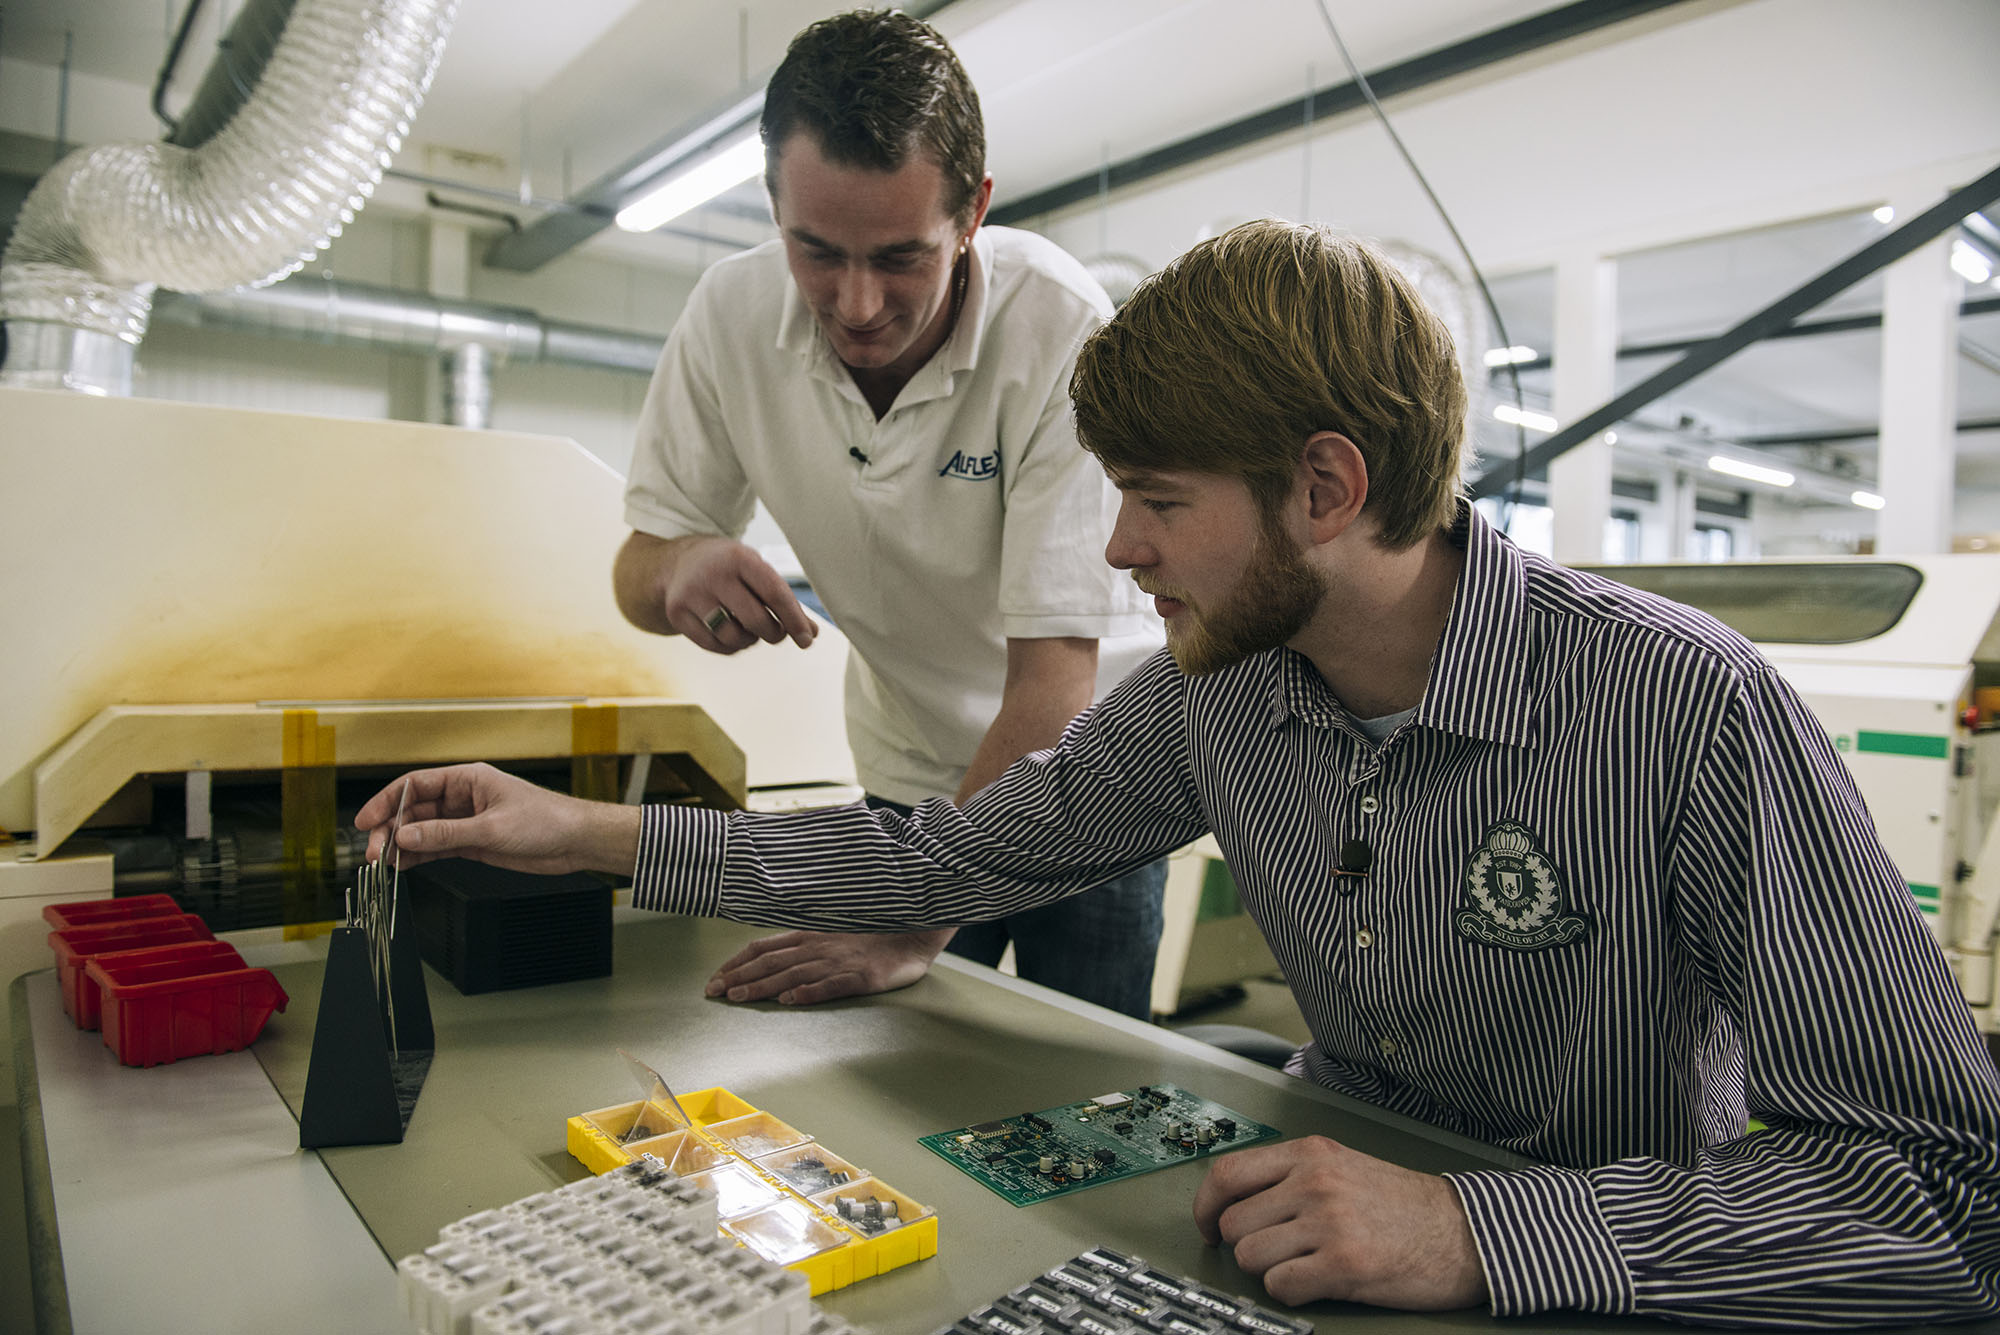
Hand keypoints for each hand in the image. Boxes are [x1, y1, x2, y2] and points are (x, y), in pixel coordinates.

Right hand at [355, 763, 640, 875]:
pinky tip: (402, 866)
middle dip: (391, 829)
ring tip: (382, 863)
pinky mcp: (473, 843)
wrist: (576, 841)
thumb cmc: (546, 821)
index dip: (387, 801)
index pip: (416, 785)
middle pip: (414, 810)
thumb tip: (404, 834)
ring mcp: (467, 821)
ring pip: (423, 831)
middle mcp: (464, 798)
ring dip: (401, 845)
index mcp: (469, 779)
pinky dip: (419, 856)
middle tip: (374, 852)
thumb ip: (446, 834)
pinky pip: (437, 847)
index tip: (366, 820)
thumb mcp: (492, 829)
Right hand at [660, 536, 816, 652]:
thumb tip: (810, 634)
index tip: (806, 639)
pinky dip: (730, 646)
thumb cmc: (729, 568)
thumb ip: (784, 601)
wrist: (678, 563)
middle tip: (776, 632)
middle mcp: (713, 574)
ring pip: (734, 638)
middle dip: (774, 633)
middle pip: (755, 620)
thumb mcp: (757, 571)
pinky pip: (714, 646)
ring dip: (750, 640)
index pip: (774, 594)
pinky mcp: (677, 613)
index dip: (794, 620)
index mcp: (739, 558)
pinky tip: (731, 633)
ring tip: (749, 628)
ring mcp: (691, 595)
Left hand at [703, 929, 952, 1003]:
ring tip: (740, 998)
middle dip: (739, 978)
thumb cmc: (873, 937)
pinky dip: (810, 992)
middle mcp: (819, 948)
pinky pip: (832, 985)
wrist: (914, 933)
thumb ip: (804, 945)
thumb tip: (771, 961)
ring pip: (794, 974)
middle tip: (713, 993)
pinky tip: (792, 999)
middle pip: (772, 962)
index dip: (737, 963)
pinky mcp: (862, 977)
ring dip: (764, 986)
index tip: (715, 979)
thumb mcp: (833, 935)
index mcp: (810, 937)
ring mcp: (840, 962)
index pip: (763, 947)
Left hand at [1192, 1136, 1486, 1309]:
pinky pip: (1281, 1287)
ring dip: (1269, 1271)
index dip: (1205, 1207)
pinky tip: (1315, 1283)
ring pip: (1250, 1257)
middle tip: (1274, 1253)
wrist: (1465, 1233)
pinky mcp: (1345, 1265)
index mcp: (1310, 1154)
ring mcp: (1329, 1223)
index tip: (1207, 1225)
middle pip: (1233, 1224)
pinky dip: (1290, 1293)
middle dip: (1246, 1246)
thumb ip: (1291, 1175)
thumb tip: (1235, 1201)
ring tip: (1303, 1266)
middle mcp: (1314, 1182)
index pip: (1227, 1174)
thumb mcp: (1343, 1166)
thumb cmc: (1405, 1205)